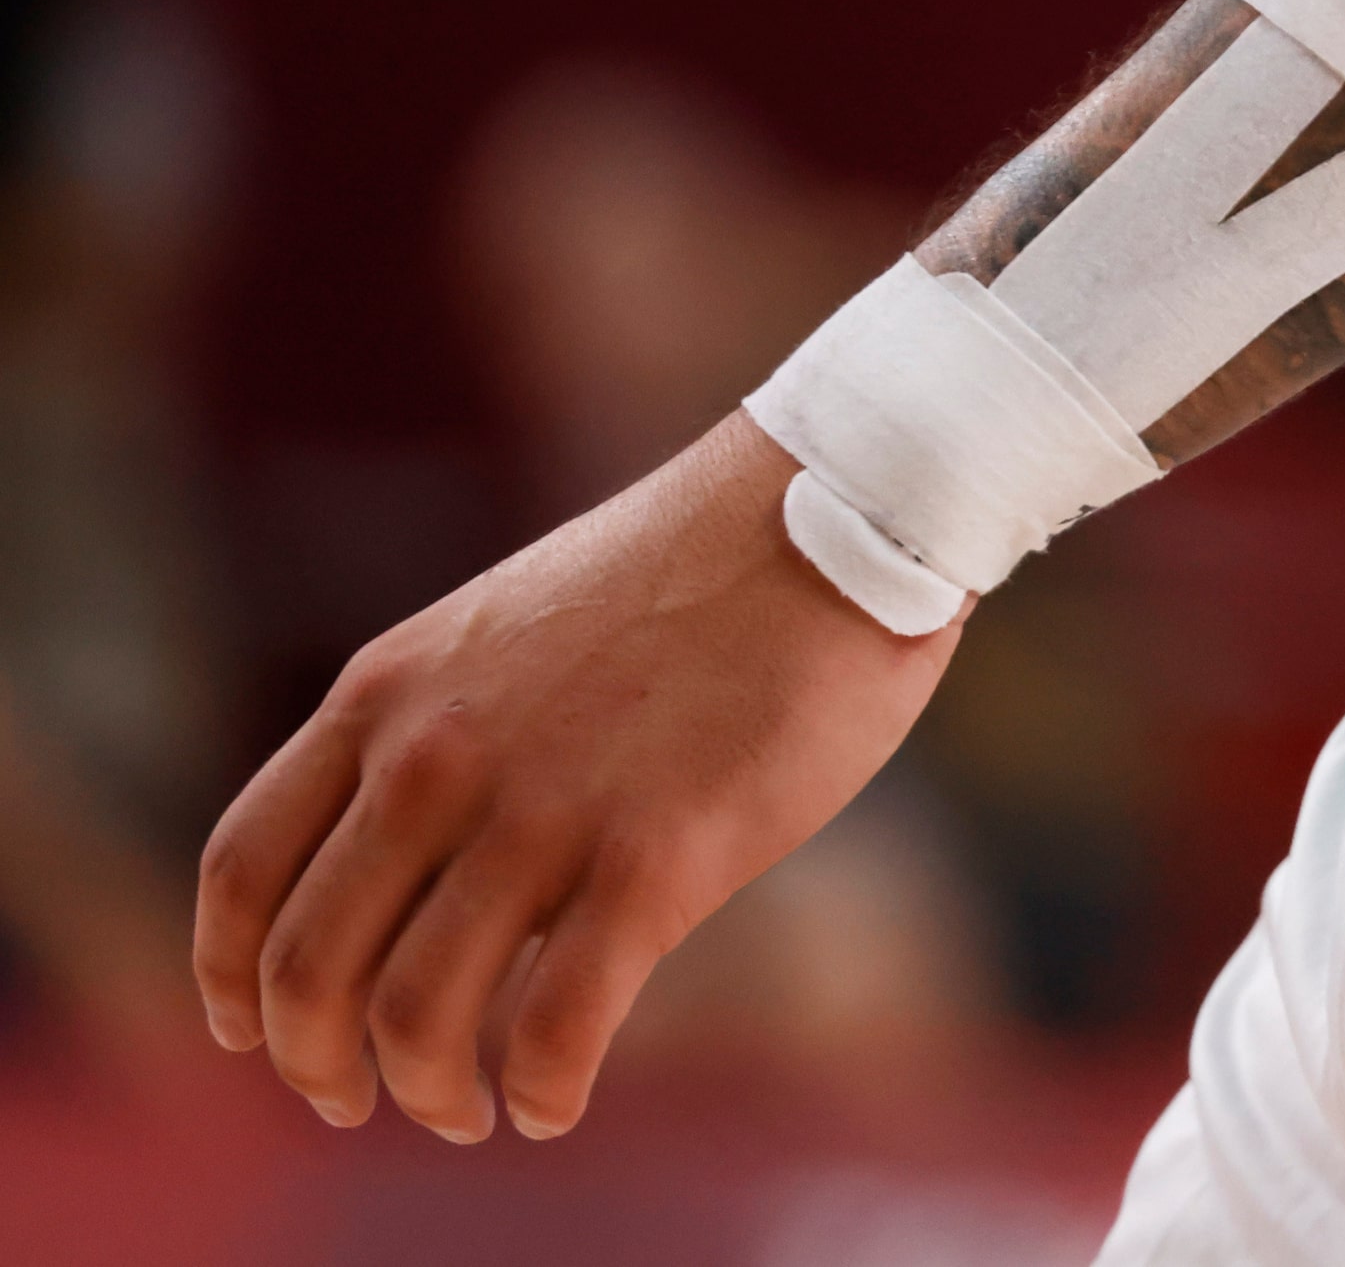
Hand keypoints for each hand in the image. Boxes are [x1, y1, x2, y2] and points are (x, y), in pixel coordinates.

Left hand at [192, 411, 959, 1141]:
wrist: (837, 513)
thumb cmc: (697, 573)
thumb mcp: (510, 629)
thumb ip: (449, 730)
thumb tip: (437, 864)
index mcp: (390, 692)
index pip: (245, 871)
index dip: (229, 981)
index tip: (256, 1032)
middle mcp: (436, 758)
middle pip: (311, 970)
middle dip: (323, 1064)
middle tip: (366, 1100)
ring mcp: (542, 811)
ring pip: (418, 1018)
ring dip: (433, 1094)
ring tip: (475, 1110)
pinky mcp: (657, 860)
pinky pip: (558, 1030)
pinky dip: (543, 1094)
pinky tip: (556, 1104)